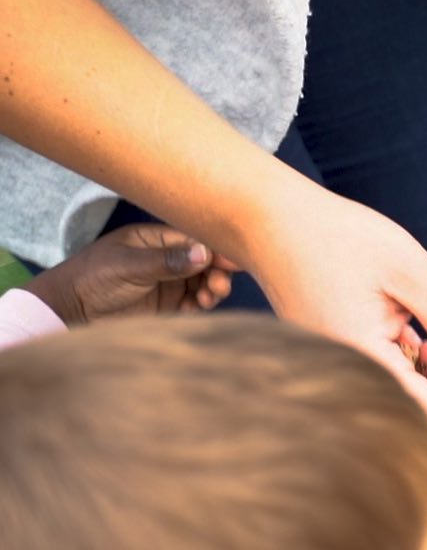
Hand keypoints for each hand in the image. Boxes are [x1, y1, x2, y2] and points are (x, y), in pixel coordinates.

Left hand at [25, 223, 231, 324]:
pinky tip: (196, 308)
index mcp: (155, 238)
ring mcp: (167, 281)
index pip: (194, 238)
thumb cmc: (92, 278)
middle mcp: (165, 257)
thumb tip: (205, 252)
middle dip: (217, 272)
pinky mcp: (167, 303)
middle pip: (205, 261)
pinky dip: (201, 305)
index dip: (216, 249)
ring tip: (208, 298)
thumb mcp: (128, 266)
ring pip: (203, 282)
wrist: (70, 311)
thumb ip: (167, 260)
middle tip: (219, 285)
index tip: (234, 260)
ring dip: (212, 289)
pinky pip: (194, 302)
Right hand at [246, 186, 426, 443]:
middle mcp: (347, 383)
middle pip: (425, 420)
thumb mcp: (413, 274)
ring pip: (409, 403)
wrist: (270, 222)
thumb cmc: (339, 239)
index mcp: (362, 367)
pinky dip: (422, 371)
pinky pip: (389, 386)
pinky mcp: (340, 365)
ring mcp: (340, 378)